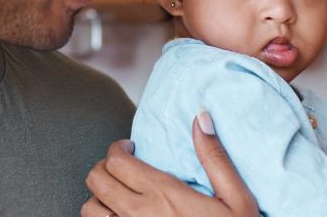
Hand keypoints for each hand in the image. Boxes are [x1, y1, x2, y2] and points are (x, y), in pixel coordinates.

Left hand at [82, 112, 257, 216]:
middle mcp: (139, 215)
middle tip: (121, 167)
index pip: (117, 160)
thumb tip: (200, 119)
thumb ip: (215, 157)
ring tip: (117, 195)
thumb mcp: (237, 198)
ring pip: (89, 209)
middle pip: (96, 179)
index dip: (117, 148)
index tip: (129, 148)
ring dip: (99, 198)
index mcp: (164, 194)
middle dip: (104, 167)